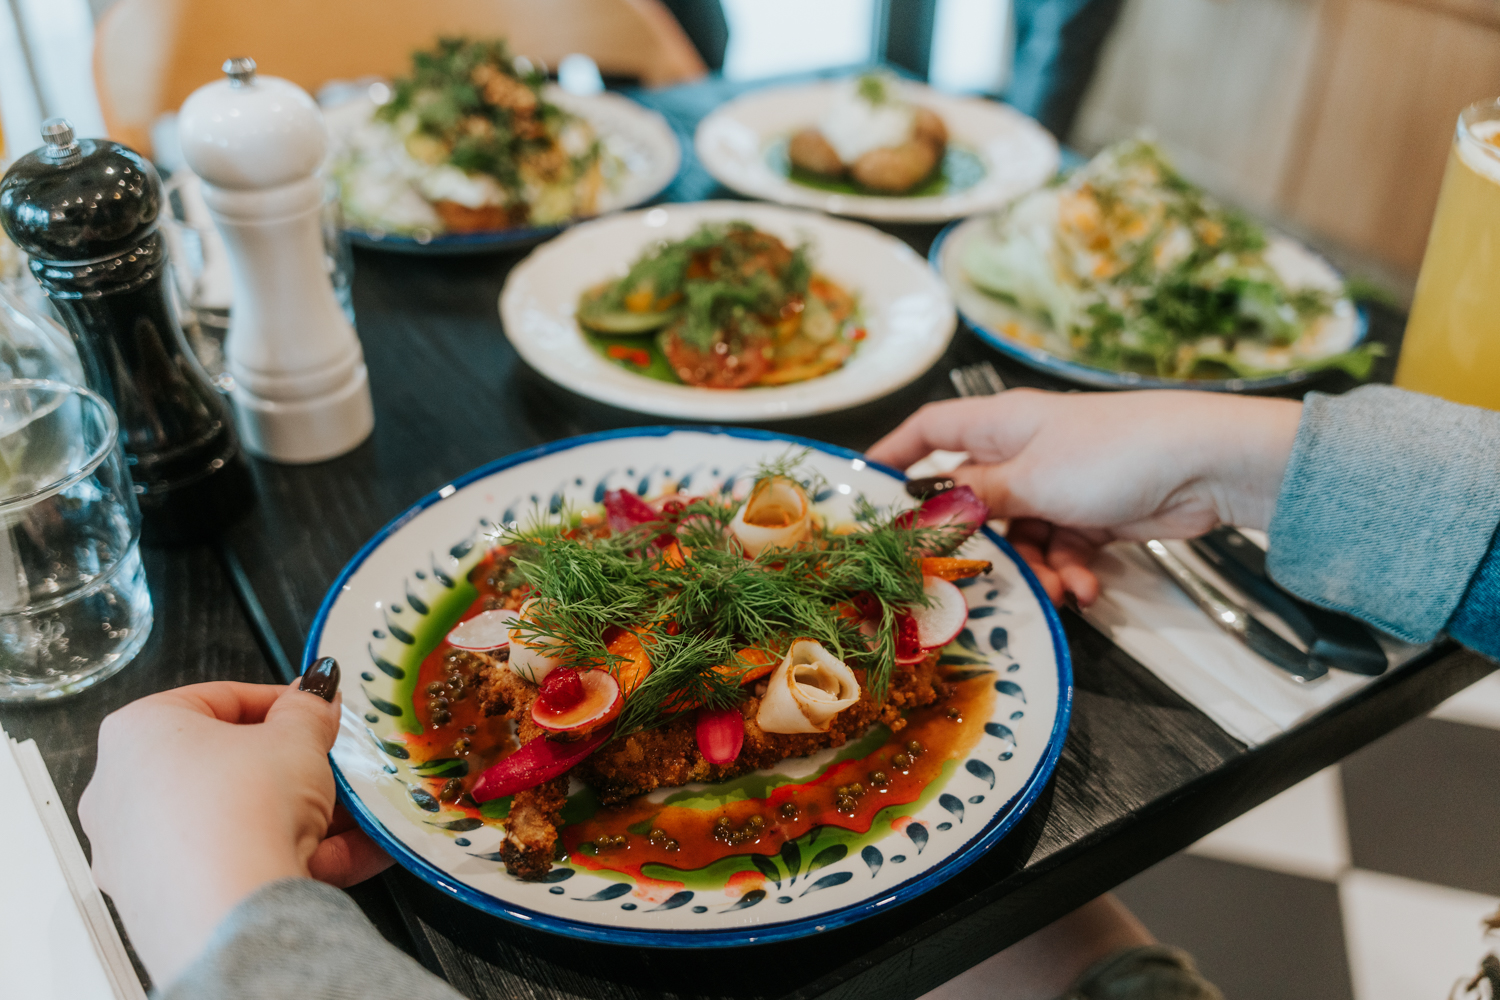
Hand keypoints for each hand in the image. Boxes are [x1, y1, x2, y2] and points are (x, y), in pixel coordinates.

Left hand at [79, 679, 392, 984]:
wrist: (231, 914)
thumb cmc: (243, 811)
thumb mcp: (298, 738)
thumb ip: (309, 708)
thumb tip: (314, 693)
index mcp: (138, 732)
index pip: (219, 700)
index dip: (280, 703)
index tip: (314, 711)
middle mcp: (123, 792)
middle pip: (227, 767)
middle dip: (292, 769)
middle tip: (332, 765)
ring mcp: (138, 854)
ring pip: (236, 821)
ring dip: (303, 816)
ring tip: (357, 817)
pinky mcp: (165, 901)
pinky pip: (236, 865)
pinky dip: (291, 857)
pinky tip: (352, 855)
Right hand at [869, 389, 1301, 604]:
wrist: (1206, 465)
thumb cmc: (1114, 452)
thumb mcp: (1032, 479)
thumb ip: (977, 500)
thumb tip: (927, 514)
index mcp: (1001, 424)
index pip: (931, 430)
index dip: (897, 455)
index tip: (869, 488)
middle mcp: (1025, 451)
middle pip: (975, 499)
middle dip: (979, 544)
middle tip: (969, 580)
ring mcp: (1060, 484)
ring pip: (1020, 536)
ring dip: (1033, 570)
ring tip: (1055, 592)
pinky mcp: (1093, 514)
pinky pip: (1062, 550)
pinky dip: (1070, 572)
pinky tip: (1086, 590)